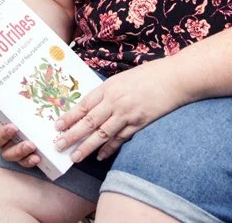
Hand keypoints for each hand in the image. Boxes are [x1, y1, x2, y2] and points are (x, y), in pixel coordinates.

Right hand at [0, 104, 40, 167]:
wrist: (32, 106)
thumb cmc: (13, 104)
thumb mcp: (2, 101)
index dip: (2, 135)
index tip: (13, 128)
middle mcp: (5, 142)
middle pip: (6, 151)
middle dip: (16, 149)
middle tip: (29, 143)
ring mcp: (16, 149)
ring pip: (15, 158)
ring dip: (22, 155)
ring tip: (33, 148)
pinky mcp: (27, 153)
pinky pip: (26, 162)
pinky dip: (30, 161)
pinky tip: (37, 158)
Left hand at [53, 58, 186, 161]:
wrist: (175, 78)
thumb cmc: (149, 75)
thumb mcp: (123, 78)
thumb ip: (108, 91)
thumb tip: (92, 105)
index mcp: (108, 87)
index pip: (83, 105)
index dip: (69, 117)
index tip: (56, 127)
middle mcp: (115, 100)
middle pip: (88, 121)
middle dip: (71, 135)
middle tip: (58, 146)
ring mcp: (127, 113)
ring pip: (101, 133)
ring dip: (86, 147)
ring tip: (75, 157)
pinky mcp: (140, 123)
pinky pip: (120, 139)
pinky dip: (109, 149)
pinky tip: (100, 156)